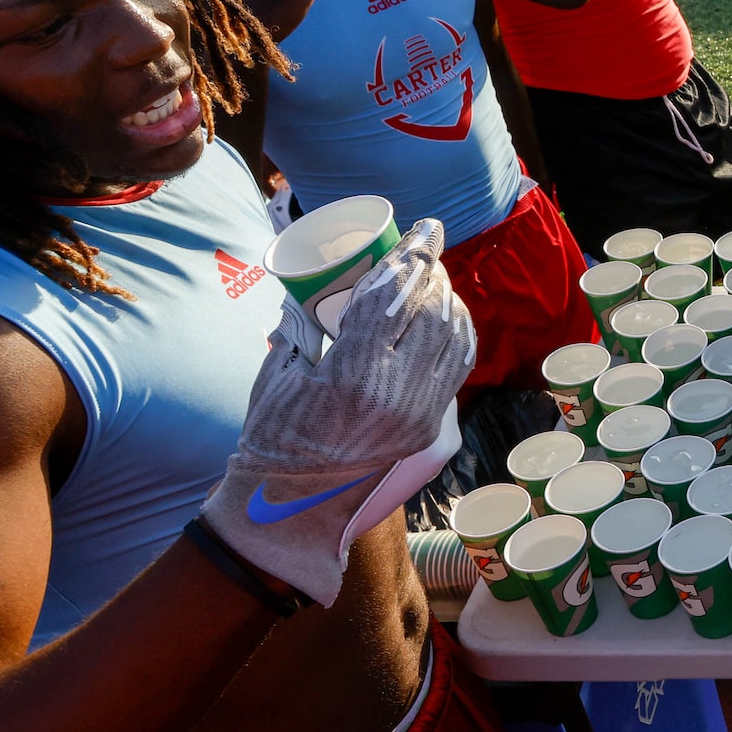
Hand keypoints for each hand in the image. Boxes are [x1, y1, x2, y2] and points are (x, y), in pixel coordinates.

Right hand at [202, 218, 474, 604]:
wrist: (293, 503)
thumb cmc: (274, 432)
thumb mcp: (281, 370)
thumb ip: (305, 323)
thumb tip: (325, 276)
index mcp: (350, 379)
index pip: (392, 302)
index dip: (410, 258)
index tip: (422, 228)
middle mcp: (395, 398)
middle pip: (430, 314)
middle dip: (432, 273)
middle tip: (425, 247)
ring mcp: (419, 416)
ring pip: (452, 340)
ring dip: (448, 299)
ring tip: (433, 275)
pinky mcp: (430, 429)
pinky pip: (455, 368)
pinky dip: (457, 333)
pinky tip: (447, 312)